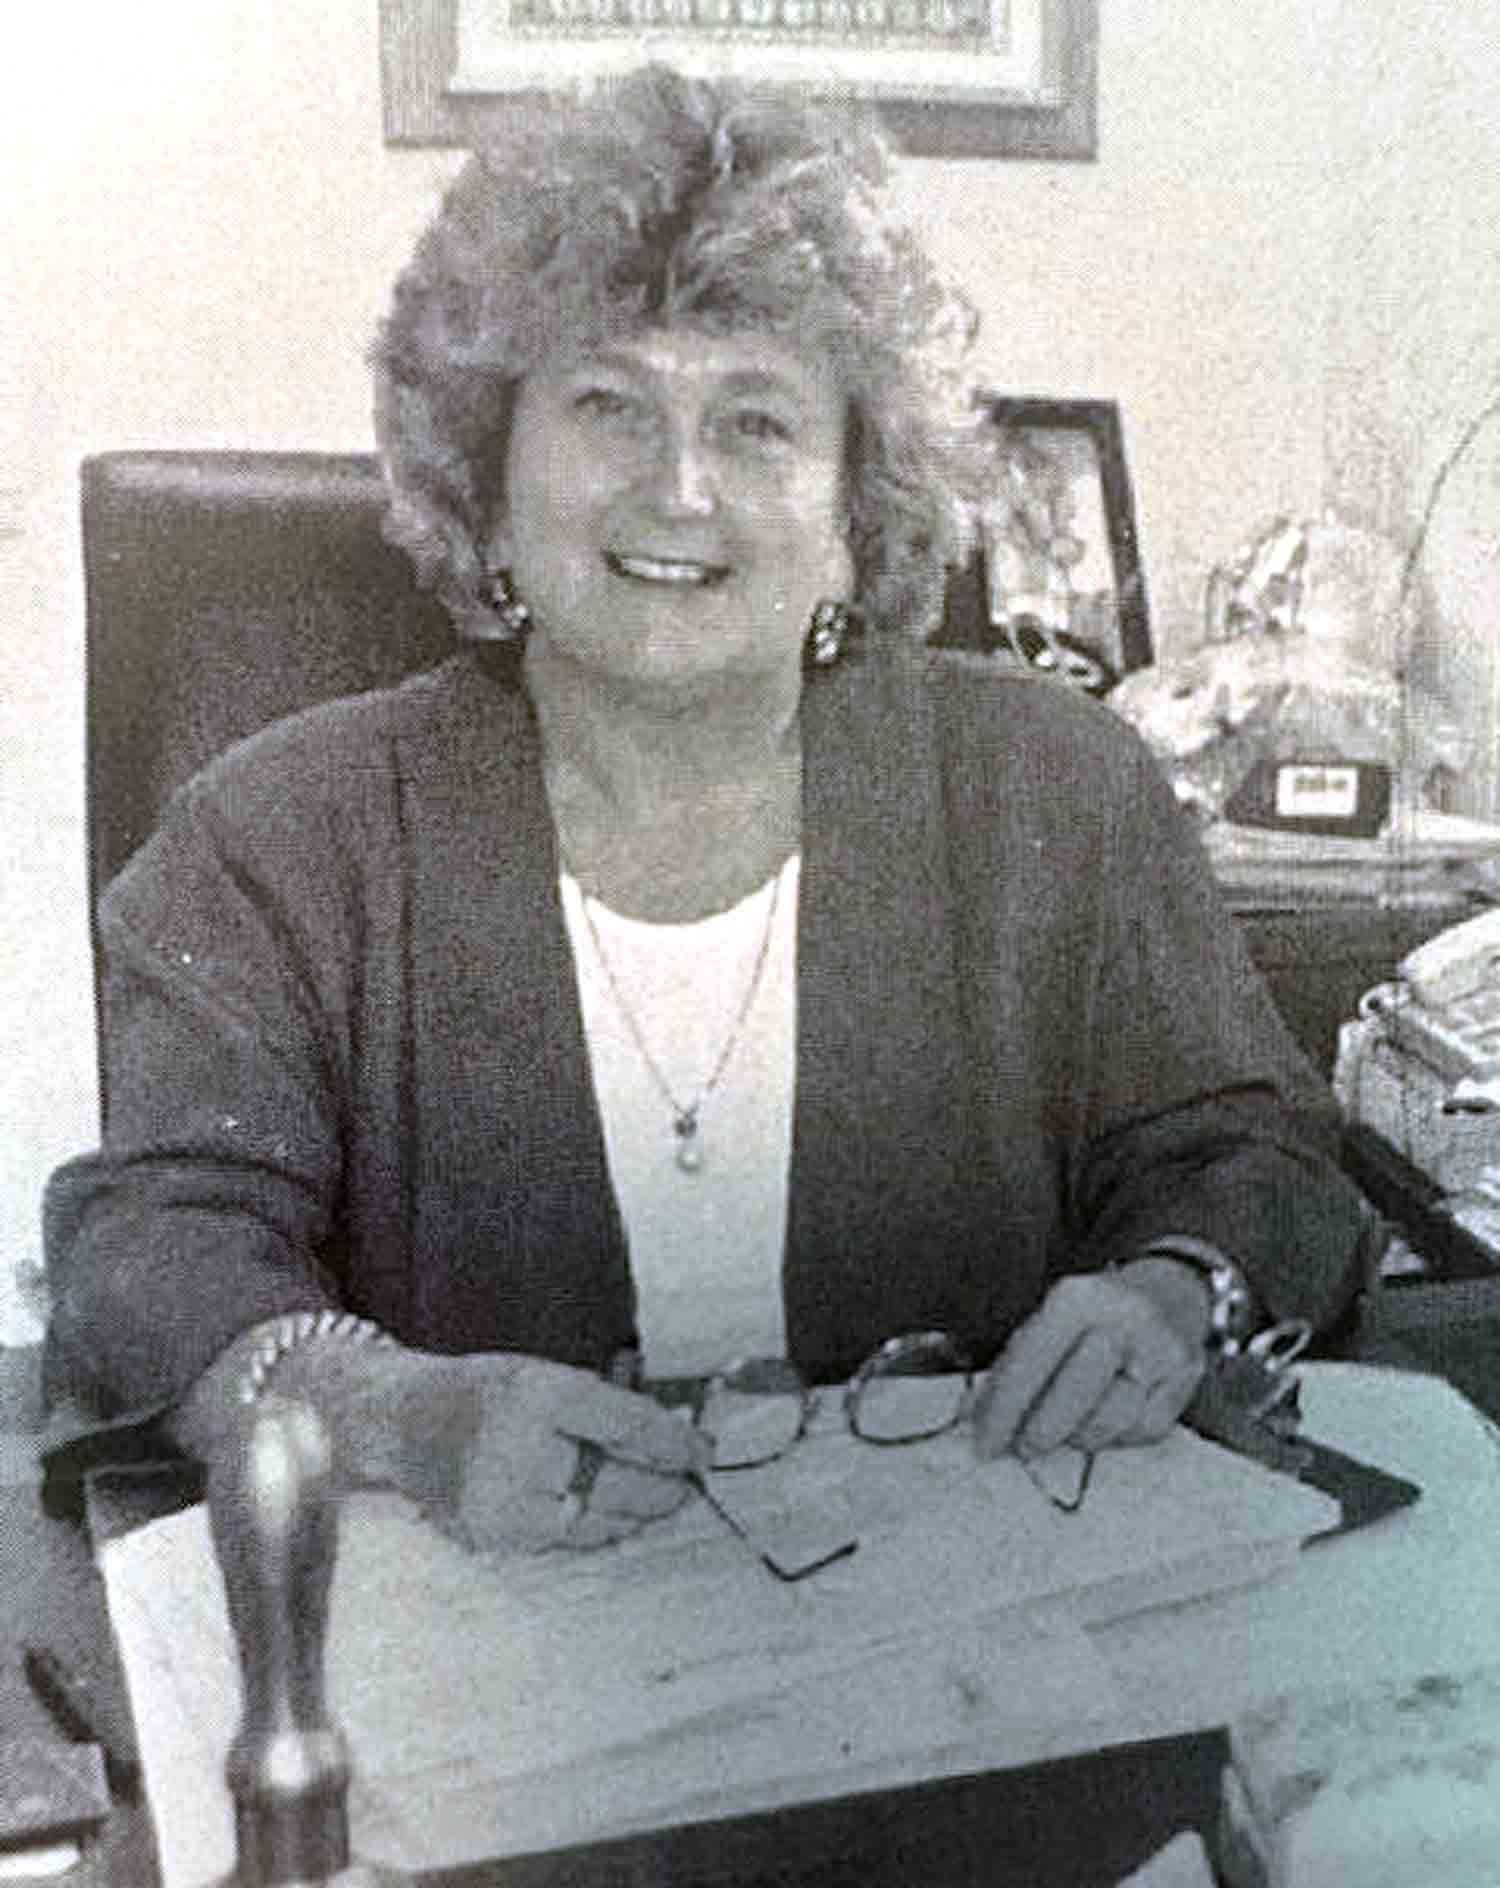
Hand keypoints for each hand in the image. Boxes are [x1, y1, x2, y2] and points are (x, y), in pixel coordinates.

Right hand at [389, 1350, 711, 1554]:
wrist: (404, 1423)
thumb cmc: (484, 1393)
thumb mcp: (541, 1374)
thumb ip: (600, 1404)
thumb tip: (669, 1437)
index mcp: (537, 1394)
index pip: (625, 1424)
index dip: (672, 1443)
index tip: (702, 1451)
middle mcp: (519, 1447)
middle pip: (617, 1479)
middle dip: (663, 1485)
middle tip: (690, 1483)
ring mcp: (503, 1498)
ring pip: (597, 1517)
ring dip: (637, 1511)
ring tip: (662, 1500)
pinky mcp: (493, 1534)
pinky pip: (565, 1538)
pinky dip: (598, 1527)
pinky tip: (617, 1517)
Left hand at [971, 1260, 1208, 1458]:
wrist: (1172, 1291)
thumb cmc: (1096, 1315)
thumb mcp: (1052, 1321)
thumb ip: (1014, 1366)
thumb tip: (974, 1419)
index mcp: (1078, 1298)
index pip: (1032, 1360)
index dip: (1005, 1409)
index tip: (985, 1444)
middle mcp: (1123, 1319)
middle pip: (1074, 1394)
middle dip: (1042, 1431)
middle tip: (1024, 1449)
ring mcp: (1160, 1348)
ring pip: (1111, 1420)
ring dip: (1080, 1438)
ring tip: (1066, 1431)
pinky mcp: (1186, 1377)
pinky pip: (1144, 1430)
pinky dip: (1117, 1437)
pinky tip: (1106, 1422)